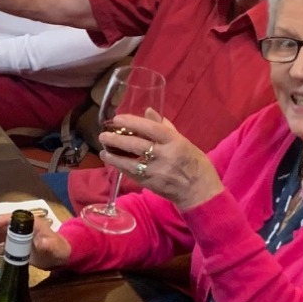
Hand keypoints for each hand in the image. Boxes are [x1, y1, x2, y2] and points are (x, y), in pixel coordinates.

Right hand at [0, 211, 72, 267]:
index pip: (12, 219)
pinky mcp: (15, 246)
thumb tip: (44, 241)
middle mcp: (20, 228)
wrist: (60, 256)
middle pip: (1, 227)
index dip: (1, 221)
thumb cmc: (58, 248)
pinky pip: (0, 246)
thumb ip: (49, 244)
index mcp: (29, 223)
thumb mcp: (54, 247)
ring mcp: (16, 237)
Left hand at [101, 111, 221, 208]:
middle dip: (116, 139)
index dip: (132, 122)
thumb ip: (164, 126)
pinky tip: (113, 161)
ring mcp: (156, 171)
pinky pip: (131, 174)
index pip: (150, 128)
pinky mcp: (150, 184)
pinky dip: (120, 167)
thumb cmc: (194, 163)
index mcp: (174, 142)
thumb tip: (148, 111)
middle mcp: (164, 156)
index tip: (117, 118)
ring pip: (129, 162)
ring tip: (103, 150)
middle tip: (103, 134)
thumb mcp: (183, 141)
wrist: (199, 191)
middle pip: (136, 145)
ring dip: (113, 156)